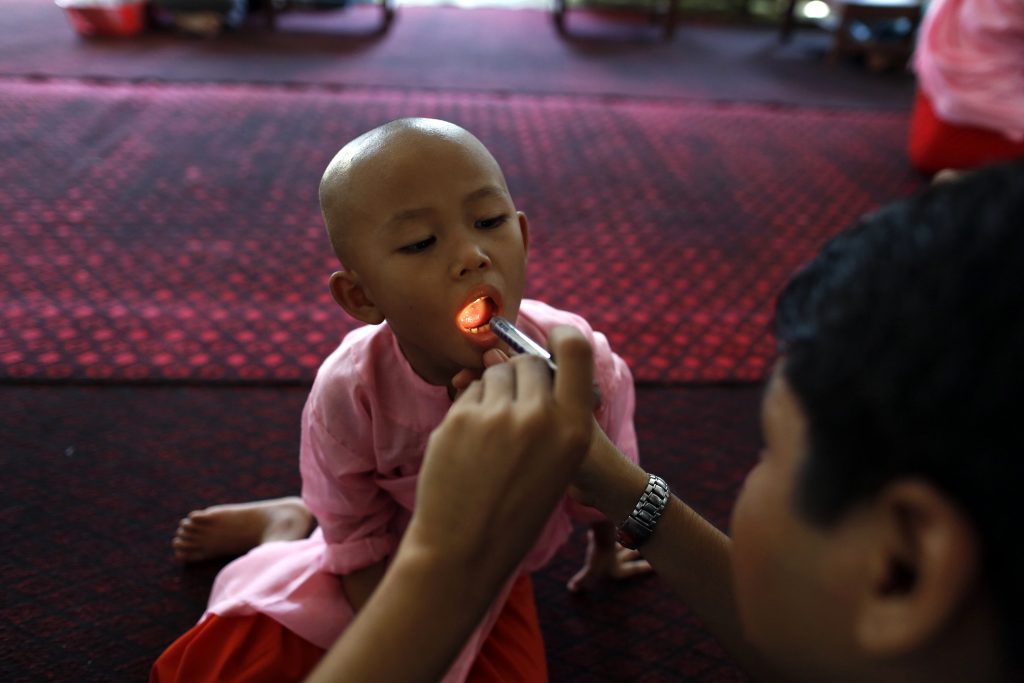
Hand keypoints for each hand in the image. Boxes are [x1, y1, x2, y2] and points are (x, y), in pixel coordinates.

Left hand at [406, 326, 596, 584]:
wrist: (464, 549)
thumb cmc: (517, 509)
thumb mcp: (559, 465)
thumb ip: (554, 414)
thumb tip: (523, 358)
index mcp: (574, 429)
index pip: (577, 349)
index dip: (564, 335)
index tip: (553, 337)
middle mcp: (538, 416)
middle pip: (528, 361)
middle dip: (520, 375)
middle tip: (513, 408)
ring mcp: (496, 416)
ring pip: (494, 373)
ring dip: (494, 390)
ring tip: (492, 434)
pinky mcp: (459, 419)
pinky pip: (469, 393)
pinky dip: (471, 408)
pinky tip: (470, 445)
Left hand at [566, 527, 651, 592]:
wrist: (603, 535)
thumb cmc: (600, 557)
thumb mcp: (590, 571)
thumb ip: (582, 580)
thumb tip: (571, 589)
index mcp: (619, 567)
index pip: (634, 569)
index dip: (643, 569)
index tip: (655, 568)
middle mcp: (620, 555)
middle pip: (631, 554)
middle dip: (638, 553)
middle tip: (650, 550)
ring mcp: (616, 543)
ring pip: (624, 541)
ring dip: (627, 540)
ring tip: (633, 537)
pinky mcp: (609, 532)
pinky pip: (609, 531)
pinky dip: (609, 530)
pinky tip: (608, 528)